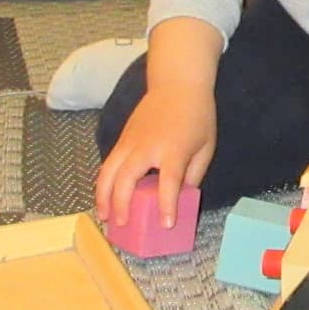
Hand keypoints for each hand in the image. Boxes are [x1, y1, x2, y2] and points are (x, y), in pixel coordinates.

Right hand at [94, 86, 215, 228]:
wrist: (177, 84)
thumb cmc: (196, 116)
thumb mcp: (205, 147)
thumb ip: (194, 174)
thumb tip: (181, 198)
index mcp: (173, 150)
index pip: (168, 182)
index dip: (167, 204)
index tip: (165, 224)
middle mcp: (146, 146)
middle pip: (126, 178)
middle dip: (121, 203)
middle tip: (121, 225)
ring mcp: (130, 141)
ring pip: (108, 171)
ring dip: (103, 196)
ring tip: (103, 216)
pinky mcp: (121, 138)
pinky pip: (108, 164)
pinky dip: (102, 183)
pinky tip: (104, 198)